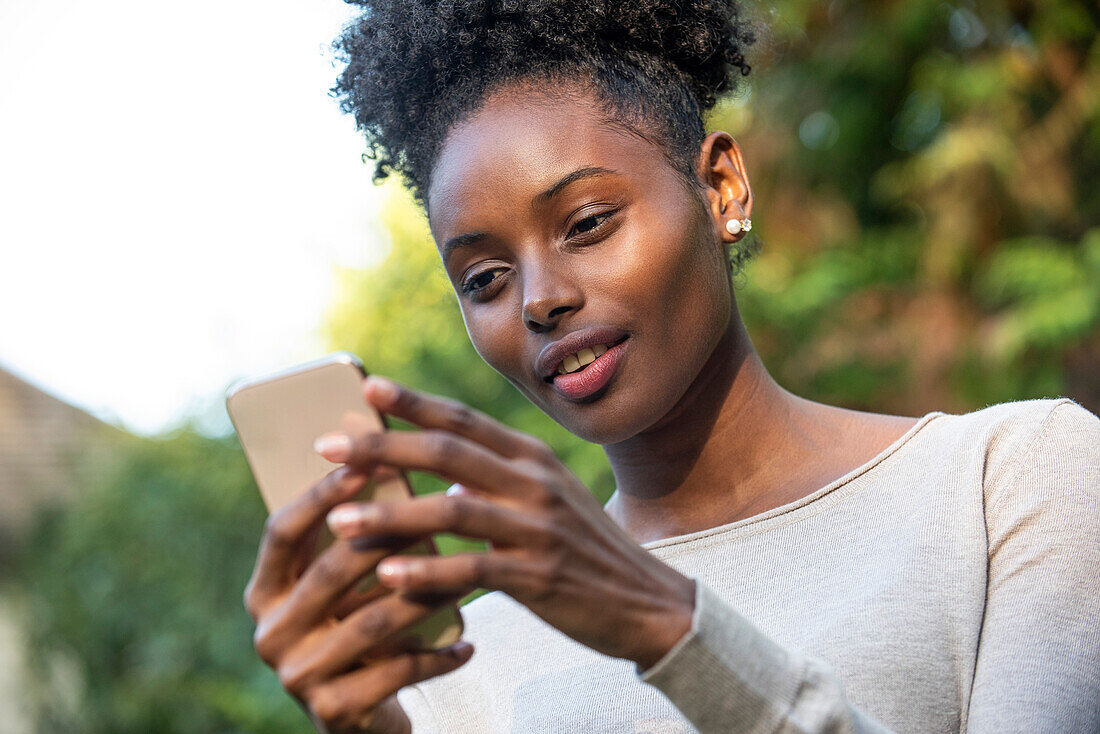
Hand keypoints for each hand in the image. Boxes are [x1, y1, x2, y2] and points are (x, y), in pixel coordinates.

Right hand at [243, 464, 474, 732]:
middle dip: (388, 537)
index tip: (364, 461)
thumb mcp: (339, 590)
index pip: (282, 531)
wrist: (357, 717)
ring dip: (426, 594)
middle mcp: (270, 633)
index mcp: (264, 591)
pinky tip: (469, 644)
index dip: (320, 496)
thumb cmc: (353, 629)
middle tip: (440, 509)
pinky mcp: (333, 711)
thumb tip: (389, 458)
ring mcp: (298, 675)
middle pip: (332, 571)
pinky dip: (438, 658)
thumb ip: (347, 540)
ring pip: (373, 621)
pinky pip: (398, 672)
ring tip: (468, 574)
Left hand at [316, 376, 695, 669]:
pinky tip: (388, 579)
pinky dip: (427, 572)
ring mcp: (539, 528)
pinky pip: (473, 570)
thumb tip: (443, 477)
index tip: (365, 388)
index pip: (465, 420)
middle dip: (383, 446)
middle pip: (448, 452)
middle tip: (327, 446)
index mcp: (533, 459)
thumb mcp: (549, 502)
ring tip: (338, 520)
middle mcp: (535, 483)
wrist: (649, 603)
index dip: (413, 403)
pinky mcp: (540, 576)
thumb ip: (499, 482)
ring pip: (452, 510)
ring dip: (390, 514)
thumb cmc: (586, 552)